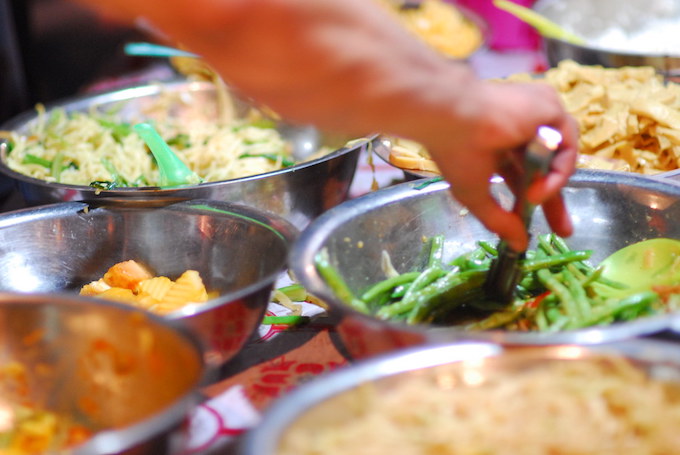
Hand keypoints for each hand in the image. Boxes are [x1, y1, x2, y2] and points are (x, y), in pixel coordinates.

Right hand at [423, 80, 578, 251]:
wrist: (451, 115)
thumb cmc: (455, 151)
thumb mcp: (475, 194)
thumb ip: (499, 221)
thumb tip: (518, 247)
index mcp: (498, 144)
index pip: (524, 176)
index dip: (531, 202)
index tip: (537, 230)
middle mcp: (520, 128)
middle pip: (546, 168)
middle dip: (555, 199)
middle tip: (563, 230)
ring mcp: (536, 116)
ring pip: (559, 157)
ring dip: (551, 185)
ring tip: (534, 200)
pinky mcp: (550, 107)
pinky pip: (567, 146)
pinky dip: (558, 170)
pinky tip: (540, 185)